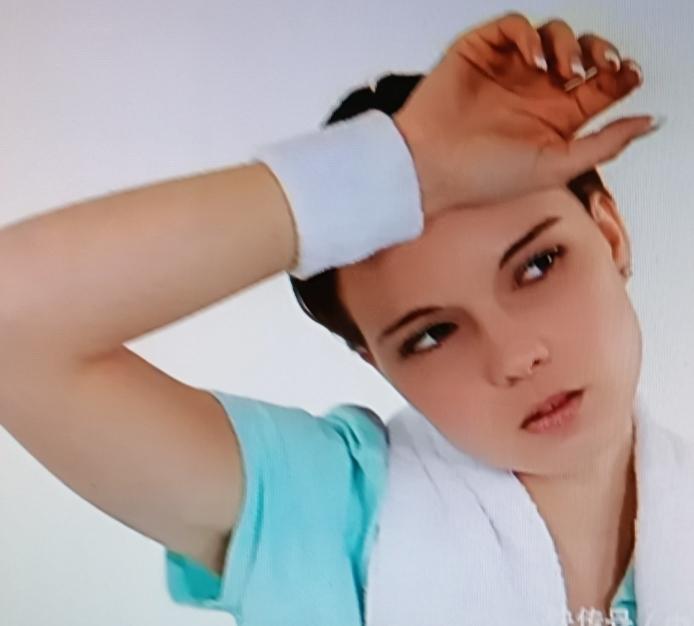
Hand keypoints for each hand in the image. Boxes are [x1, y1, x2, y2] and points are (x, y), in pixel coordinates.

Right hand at [393, 11, 657, 217]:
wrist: (428, 167)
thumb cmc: (481, 177)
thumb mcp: (555, 168)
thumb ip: (605, 144)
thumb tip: (649, 122)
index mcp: (552, 121)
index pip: (597, 88)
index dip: (619, 76)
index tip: (628, 74)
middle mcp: (533, 93)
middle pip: (582, 55)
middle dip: (598, 52)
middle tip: (599, 64)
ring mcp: (507, 71)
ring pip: (553, 36)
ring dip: (566, 45)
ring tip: (558, 69)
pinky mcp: (481, 52)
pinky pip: (514, 27)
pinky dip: (528, 34)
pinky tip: (531, 57)